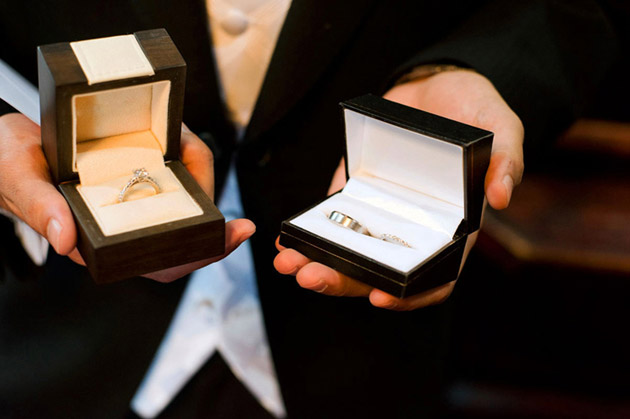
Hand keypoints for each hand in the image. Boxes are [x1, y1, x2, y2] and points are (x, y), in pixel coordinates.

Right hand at [0, 112, 253, 281]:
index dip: (193, 260)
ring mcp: (129, 204)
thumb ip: (38, 207)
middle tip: (241, 225)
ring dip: (198, 182)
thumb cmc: (8, 164)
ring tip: (191, 147)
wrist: (3, 143)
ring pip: (180, 207)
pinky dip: (183, 162)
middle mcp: (120, 226)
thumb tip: (65, 240)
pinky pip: (169, 178)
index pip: (155, 263)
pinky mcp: (132, 179)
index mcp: (98, 238)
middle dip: (215, 234)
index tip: (225, 243)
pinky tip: (184, 145)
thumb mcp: (19, 179)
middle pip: (180, 242)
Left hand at [275, 70, 523, 309]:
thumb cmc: (476, 112)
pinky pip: (332, 219)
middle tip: (311, 277)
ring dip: (319, 262)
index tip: (379, 295)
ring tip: (288, 264)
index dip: (409, 294)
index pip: (432, 276)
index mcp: (450, 227)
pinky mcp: (356, 192)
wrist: (438, 85)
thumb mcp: (502, 129)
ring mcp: (382, 212)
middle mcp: (413, 228)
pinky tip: (286, 240)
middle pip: (379, 269)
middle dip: (345, 279)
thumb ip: (506, 161)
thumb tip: (500, 199)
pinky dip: (309, 232)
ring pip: (350, 251)